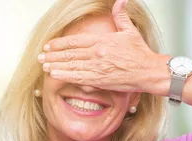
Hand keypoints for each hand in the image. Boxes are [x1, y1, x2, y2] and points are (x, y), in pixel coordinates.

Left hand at [38, 0, 156, 92]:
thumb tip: (121, 0)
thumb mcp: (130, 31)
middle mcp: (97, 53)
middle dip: (53, 55)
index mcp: (102, 41)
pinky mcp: (101, 80)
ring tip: (45, 66)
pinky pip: (79, 77)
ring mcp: (98, 67)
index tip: (49, 45)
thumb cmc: (141, 54)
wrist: (149, 71)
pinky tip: (55, 75)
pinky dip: (65, 76)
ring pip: (71, 65)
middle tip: (41, 57)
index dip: (59, 43)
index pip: (75, 41)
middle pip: (70, 54)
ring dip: (56, 65)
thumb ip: (120, 15)